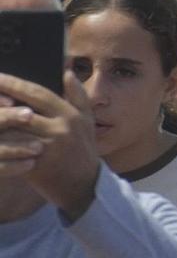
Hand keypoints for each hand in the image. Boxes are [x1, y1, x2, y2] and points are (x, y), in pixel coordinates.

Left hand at [0, 70, 101, 218]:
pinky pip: (11, 152)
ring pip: (13, 131)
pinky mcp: (35, 166)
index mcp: (70, 114)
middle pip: (21, 110)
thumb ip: (77, 96)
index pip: (38, 94)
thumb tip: (66, 72)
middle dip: (0, 99)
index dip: (16, 84)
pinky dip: (0, 144)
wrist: (84, 185)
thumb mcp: (87, 120)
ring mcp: (46, 148)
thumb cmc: (83, 149)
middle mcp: (59, 128)